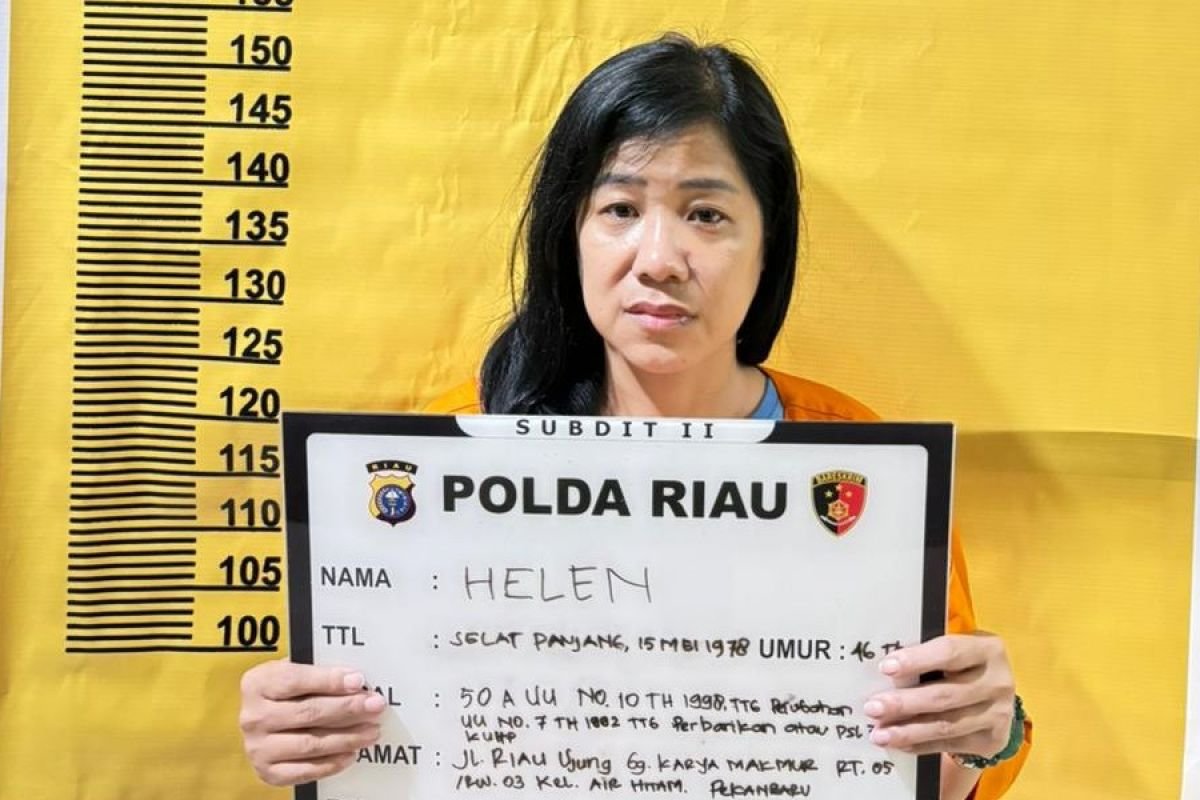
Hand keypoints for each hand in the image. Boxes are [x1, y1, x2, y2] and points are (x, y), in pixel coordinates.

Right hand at [239, 659, 385, 785]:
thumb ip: (319, 672)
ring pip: (310, 743)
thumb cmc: (285, 692)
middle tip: (374, 706)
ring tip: (371, 731)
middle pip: (308, 713)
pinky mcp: (268, 771)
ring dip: (346, 737)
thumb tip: (356, 680)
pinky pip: (304, 771)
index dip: (329, 681)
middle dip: (347, 708)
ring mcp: (258, 747)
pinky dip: (331, 763)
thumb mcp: (295, 672)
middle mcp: (254, 716)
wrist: (261, 722)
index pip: (296, 680)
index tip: (358, 681)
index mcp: (258, 683)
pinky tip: (351, 753)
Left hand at [863, 633, 1014, 756]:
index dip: (916, 660)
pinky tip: (898, 744)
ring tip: (879, 733)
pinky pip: (949, 744)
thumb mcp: (954, 650)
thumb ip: (926, 653)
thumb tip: (883, 668)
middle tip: (873, 708)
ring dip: (908, 730)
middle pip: (944, 695)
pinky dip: (920, 744)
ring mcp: (998, 714)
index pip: (949, 652)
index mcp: (987, 649)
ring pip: (945, 725)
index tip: (886, 668)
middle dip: (904, 703)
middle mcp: (998, 682)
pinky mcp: (992, 740)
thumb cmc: (962, 665)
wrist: (996, 697)